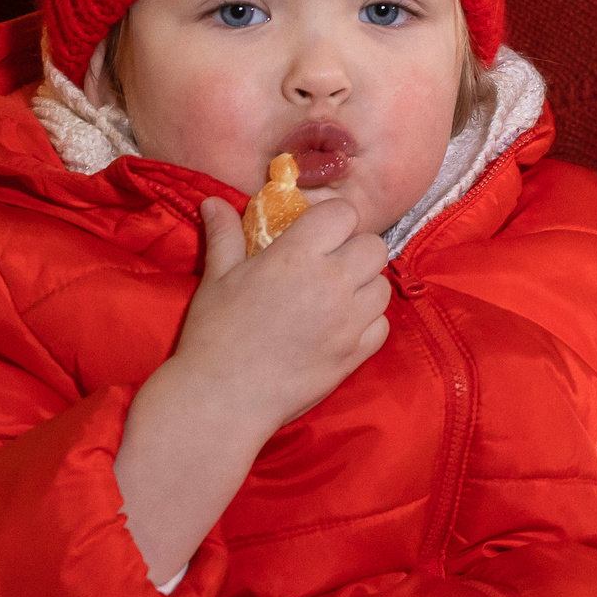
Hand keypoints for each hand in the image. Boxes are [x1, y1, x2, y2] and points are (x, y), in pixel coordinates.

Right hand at [115, 198, 395, 586]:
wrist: (223, 397)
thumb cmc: (215, 332)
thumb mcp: (217, 277)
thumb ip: (225, 234)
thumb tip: (214, 200)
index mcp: (299, 255)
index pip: (344, 214)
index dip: (333, 221)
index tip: (316, 234)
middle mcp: (334, 282)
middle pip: (374, 247)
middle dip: (355, 250)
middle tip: (329, 264)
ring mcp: (350, 320)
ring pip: (383, 286)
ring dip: (364, 286)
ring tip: (336, 296)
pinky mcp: (357, 353)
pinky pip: (381, 325)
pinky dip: (368, 323)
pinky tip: (340, 327)